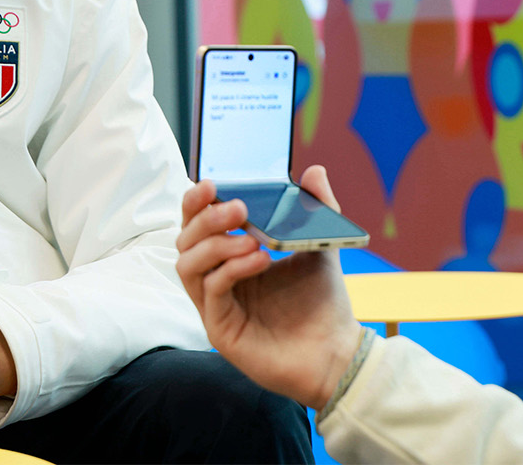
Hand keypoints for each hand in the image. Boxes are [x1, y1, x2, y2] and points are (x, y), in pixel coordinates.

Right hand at [176, 166, 363, 409]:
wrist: (338, 351)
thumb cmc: (321, 303)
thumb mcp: (317, 245)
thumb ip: (316, 209)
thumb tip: (315, 171)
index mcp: (229, 259)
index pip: (196, 225)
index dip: (196, 203)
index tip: (212, 184)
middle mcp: (215, 281)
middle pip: (184, 241)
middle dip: (205, 219)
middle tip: (237, 208)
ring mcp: (214, 307)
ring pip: (186, 265)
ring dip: (214, 244)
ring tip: (250, 237)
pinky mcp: (220, 330)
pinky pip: (210, 292)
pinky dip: (231, 270)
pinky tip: (260, 259)